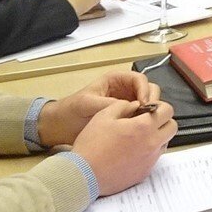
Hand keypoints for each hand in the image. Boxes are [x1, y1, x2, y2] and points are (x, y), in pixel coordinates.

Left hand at [38, 71, 160, 146]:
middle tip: (149, 116)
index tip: (144, 104)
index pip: (139, 80)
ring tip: (145, 125)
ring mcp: (125, 104)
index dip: (145, 90)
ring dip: (148, 113)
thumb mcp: (88, 104)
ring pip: (146, 105)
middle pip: (147, 90)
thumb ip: (109, 103)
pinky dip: (143, 122)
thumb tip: (130, 106)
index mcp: (116, 80)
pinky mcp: (124, 118)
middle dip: (151, 101)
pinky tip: (141, 131)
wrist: (60, 127)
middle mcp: (123, 90)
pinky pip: (139, 118)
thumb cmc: (71, 110)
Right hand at [72, 100, 175, 195]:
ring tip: (139, 136)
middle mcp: (151, 144)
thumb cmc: (92, 145)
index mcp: (143, 127)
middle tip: (147, 121)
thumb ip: (123, 106)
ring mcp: (149, 160)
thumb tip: (135, 105)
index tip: (148, 108)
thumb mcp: (103, 115)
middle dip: (163, 121)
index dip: (159, 106)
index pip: (167, 110)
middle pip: (172, 127)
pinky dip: (149, 152)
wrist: (84, 175)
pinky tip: (132, 151)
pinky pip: (154, 158)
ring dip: (158, 136)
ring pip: (165, 143)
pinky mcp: (144, 173)